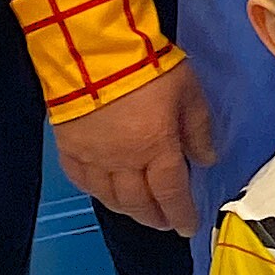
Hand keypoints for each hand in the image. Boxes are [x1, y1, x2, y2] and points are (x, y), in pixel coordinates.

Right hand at [55, 62, 214, 234]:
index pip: (171, 193)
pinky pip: (80, 179)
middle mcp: (123, 162)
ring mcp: (92, 157)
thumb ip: (198, 128)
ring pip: (109, 197)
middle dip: (154, 216)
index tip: (187, 227)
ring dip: (127, 209)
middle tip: (164, 222)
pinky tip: (103, 191)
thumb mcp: (187, 91)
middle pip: (139, 202)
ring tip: (138, 210)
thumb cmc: (147, 64)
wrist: (91, 47)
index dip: (181, 213)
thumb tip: (206, 160)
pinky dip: (95, 191)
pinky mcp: (68, 146)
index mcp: (156, 149)